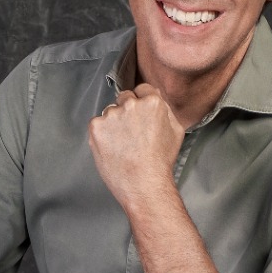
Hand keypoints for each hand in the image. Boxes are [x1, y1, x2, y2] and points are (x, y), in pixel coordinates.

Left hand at [87, 83, 184, 208]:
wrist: (143, 184)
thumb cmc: (161, 161)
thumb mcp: (176, 130)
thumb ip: (165, 110)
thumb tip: (156, 99)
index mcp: (152, 101)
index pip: (142, 89)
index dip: (141, 102)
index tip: (140, 116)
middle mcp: (130, 104)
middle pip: (124, 98)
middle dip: (126, 111)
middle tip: (131, 133)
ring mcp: (111, 114)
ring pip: (109, 112)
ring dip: (113, 123)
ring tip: (122, 145)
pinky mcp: (96, 127)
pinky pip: (97, 125)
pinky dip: (102, 134)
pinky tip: (112, 148)